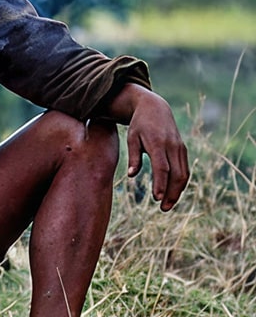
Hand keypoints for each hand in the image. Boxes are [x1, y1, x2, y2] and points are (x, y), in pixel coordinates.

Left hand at [112, 85, 189, 209]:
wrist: (155, 108)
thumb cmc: (139, 125)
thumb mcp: (132, 137)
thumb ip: (134, 156)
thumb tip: (132, 175)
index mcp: (157, 143)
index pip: (162, 168)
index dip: (160, 184)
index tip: (157, 198)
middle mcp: (172, 146)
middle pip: (176, 174)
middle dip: (172, 193)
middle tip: (163, 208)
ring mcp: (180, 148)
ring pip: (184, 174)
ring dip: (178, 191)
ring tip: (167, 205)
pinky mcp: (183, 150)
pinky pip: (185, 169)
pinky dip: (181, 183)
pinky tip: (173, 193)